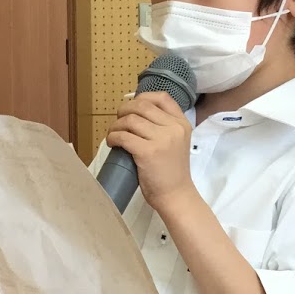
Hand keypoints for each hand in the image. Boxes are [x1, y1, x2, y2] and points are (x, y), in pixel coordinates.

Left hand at [105, 92, 194, 211]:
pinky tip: (112, 143)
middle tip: (118, 121)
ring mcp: (161, 140)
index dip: (142, 97)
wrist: (176, 195)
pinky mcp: (147, 152)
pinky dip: (113, 137)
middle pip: (142, 105)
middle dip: (124, 110)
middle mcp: (173, 128)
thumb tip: (135, 115)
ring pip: (130, 119)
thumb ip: (164, 128)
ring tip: (113, 134)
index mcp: (182, 123)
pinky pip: (123, 136)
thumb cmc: (172, 172)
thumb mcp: (176, 143)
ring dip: (116, 125)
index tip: (132, 107)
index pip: (162, 98)